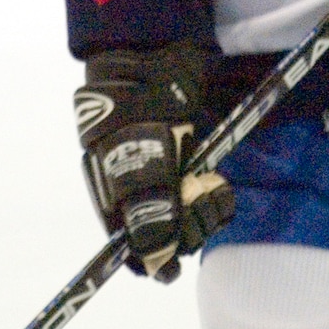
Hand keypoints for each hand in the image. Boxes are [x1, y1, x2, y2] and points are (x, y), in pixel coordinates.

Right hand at [73, 40, 234, 280]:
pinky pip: (209, 195)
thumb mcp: (136, 166)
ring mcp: (168, 177)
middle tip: (194, 197)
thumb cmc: (136, 114)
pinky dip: (216, 194)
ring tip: (208, 182)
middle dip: (187, 226)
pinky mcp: (193, 162)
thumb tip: (155, 263)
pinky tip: (215, 177)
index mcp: (113, 196)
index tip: (171, 268)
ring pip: (193, 217)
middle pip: (168, 235)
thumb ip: (148, 214)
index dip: (152, 260)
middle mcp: (140, 191)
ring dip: (205, 209)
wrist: (157, 60)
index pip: (132, 247)